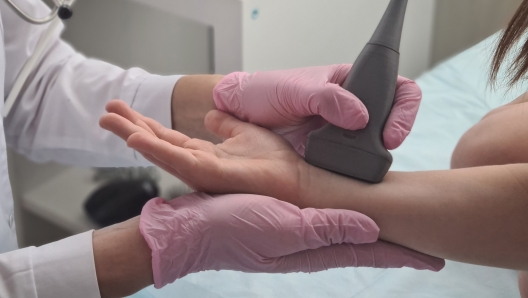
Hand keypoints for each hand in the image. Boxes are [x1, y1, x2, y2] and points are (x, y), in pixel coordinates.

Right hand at [101, 101, 306, 202]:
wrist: (293, 177)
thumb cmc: (272, 160)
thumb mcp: (244, 132)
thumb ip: (225, 124)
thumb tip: (210, 114)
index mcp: (203, 154)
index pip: (167, 137)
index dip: (145, 123)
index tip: (124, 109)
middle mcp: (196, 164)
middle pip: (156, 143)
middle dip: (130, 128)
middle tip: (105, 112)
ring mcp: (200, 171)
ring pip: (160, 152)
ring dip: (133, 136)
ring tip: (109, 121)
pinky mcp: (209, 174)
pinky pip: (178, 160)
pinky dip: (156, 150)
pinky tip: (137, 139)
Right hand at [140, 193, 444, 287]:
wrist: (193, 231)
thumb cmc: (233, 229)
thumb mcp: (282, 227)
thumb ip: (326, 227)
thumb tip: (373, 227)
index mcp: (315, 245)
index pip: (369, 251)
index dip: (403, 254)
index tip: (436, 258)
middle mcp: (311, 240)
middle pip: (363, 240)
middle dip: (393, 240)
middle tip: (423, 234)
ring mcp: (298, 231)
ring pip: (345, 227)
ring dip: (372, 225)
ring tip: (395, 220)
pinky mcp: (283, 218)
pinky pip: (323, 217)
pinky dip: (344, 212)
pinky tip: (346, 207)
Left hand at [213, 65, 420, 153]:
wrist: (241, 114)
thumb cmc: (265, 92)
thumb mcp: (295, 90)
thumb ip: (328, 99)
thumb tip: (360, 117)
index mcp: (349, 83)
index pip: (394, 87)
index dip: (403, 108)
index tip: (391, 131)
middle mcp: (351, 107)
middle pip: (390, 118)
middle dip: (394, 133)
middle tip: (385, 147)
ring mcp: (341, 132)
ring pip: (373, 144)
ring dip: (375, 154)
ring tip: (363, 161)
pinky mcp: (330, 153)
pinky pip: (351, 162)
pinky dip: (354, 168)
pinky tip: (348, 172)